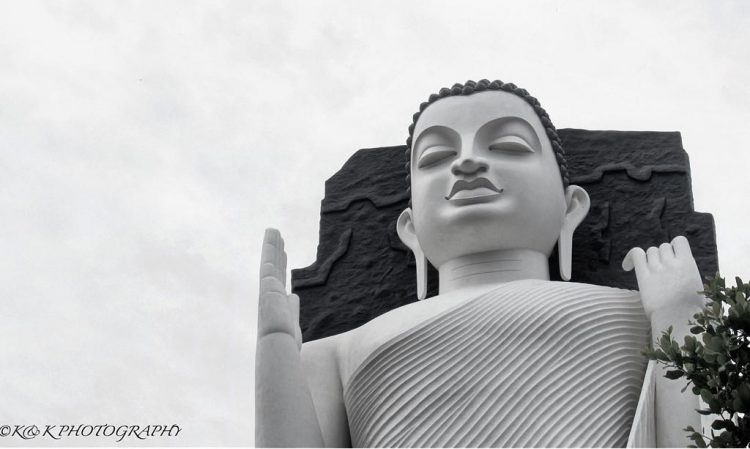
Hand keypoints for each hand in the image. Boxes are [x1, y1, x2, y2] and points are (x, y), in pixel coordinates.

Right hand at [258, 228, 301, 348]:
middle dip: (277, 252)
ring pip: (271, 262)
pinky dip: (270, 245)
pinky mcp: (266, 284)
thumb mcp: (292, 324)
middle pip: (275, 268)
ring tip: (275, 230)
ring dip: (272, 245)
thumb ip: (292, 309)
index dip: (282, 267)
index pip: (280, 281)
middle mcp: (269, 295)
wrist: (277, 348)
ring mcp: (266, 289)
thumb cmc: (284, 347)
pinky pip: (269, 260)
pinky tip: (273, 232)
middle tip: (278, 235)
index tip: (284, 255)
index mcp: (276, 304)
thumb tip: (294, 295)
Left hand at [622, 235, 704, 318]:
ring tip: (651, 274)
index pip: (680, 241)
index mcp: (688, 263)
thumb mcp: (698, 288)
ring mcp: (657, 268)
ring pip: (651, 251)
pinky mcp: (644, 275)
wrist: (677, 319)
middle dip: (663, 256)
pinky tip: (627, 267)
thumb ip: (689, 275)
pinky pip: (635, 254)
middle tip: (662, 272)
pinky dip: (631, 257)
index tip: (672, 256)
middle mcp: (672, 262)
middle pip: (663, 247)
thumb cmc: (690, 310)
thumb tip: (684, 274)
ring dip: (650, 259)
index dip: (674, 247)